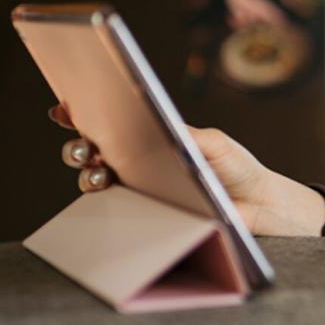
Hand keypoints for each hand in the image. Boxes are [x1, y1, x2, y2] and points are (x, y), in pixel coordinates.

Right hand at [49, 104, 324, 236]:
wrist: (258, 206)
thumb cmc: (237, 168)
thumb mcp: (212, 143)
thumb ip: (182, 135)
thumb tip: (153, 121)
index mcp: (151, 138)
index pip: (112, 122)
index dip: (83, 114)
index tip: (66, 107)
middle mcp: (138, 163)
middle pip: (92, 150)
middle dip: (78, 145)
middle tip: (85, 145)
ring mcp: (139, 191)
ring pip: (95, 180)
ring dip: (88, 173)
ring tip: (98, 169)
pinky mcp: (146, 217)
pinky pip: (114, 212)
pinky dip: (103, 202)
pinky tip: (106, 193)